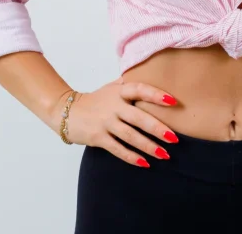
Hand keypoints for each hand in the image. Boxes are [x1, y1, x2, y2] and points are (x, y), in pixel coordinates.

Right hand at [56, 77, 180, 167]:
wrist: (68, 112)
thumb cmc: (96, 99)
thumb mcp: (112, 87)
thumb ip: (130, 84)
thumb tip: (153, 78)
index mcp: (119, 92)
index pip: (139, 89)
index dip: (155, 94)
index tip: (172, 101)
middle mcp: (113, 106)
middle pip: (138, 117)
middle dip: (157, 128)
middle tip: (174, 139)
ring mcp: (105, 122)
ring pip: (130, 136)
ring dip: (148, 146)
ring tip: (164, 154)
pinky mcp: (98, 137)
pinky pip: (117, 149)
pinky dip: (131, 157)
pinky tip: (144, 163)